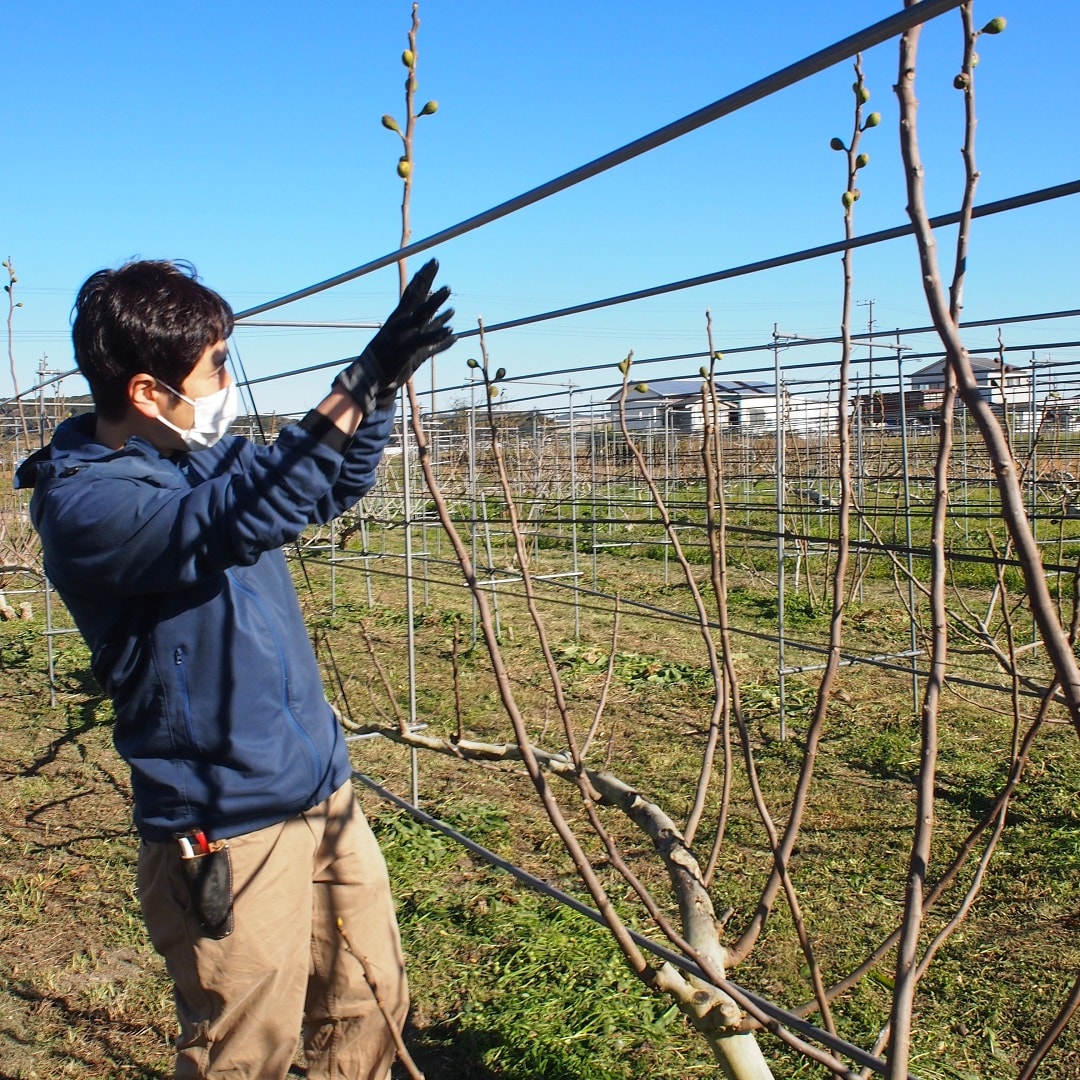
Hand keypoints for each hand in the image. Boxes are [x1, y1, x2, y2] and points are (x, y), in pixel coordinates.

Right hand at [333, 259, 454, 412]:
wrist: (367, 377)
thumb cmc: (389, 360)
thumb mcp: (413, 347)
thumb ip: (434, 340)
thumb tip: (450, 333)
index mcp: (398, 319)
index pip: (411, 293)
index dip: (422, 277)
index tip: (431, 262)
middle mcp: (399, 323)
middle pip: (414, 296)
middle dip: (425, 278)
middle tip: (435, 261)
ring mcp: (401, 335)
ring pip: (420, 314)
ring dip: (434, 301)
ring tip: (447, 288)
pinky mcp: (404, 351)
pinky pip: (422, 341)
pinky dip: (436, 336)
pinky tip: (450, 330)